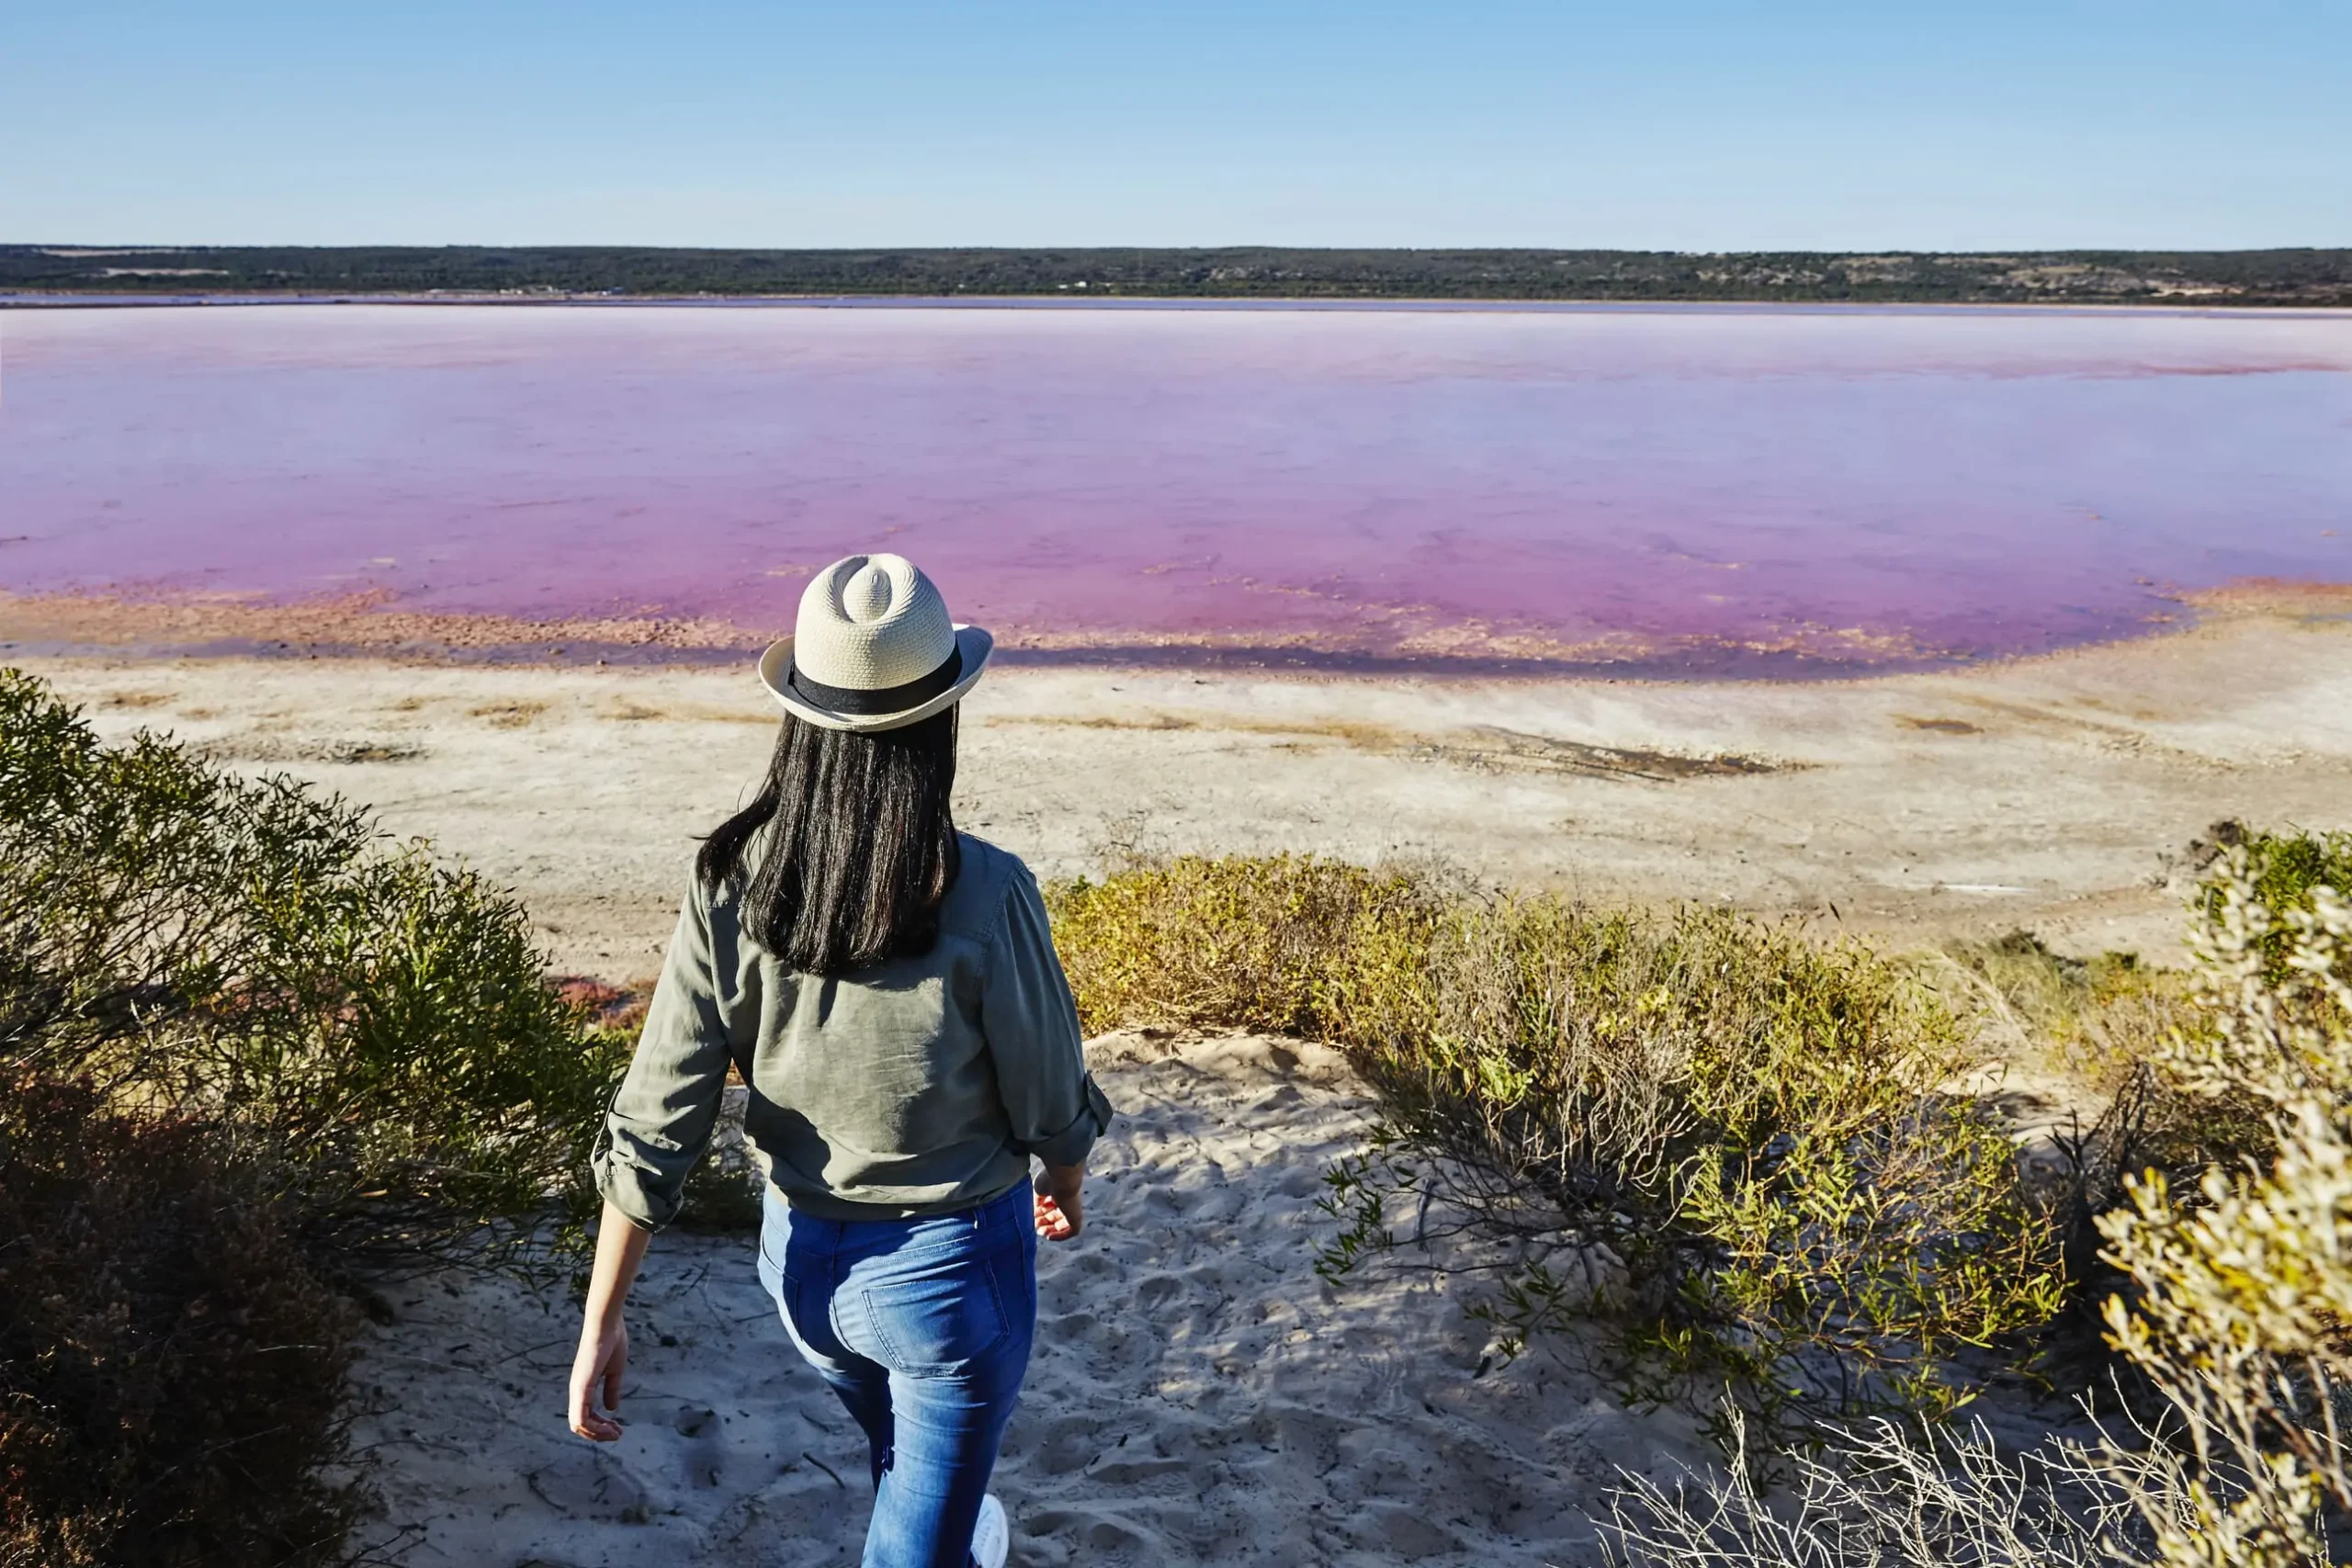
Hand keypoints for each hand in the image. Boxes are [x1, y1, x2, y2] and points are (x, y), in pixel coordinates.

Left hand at [569, 1314, 628, 1441]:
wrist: (607, 1324)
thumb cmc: (612, 1341)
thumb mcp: (615, 1371)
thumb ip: (612, 1390)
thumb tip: (611, 1409)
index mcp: (584, 1387)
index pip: (586, 1416)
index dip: (601, 1426)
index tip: (619, 1428)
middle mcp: (577, 1391)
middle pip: (580, 1425)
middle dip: (599, 1434)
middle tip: (618, 1434)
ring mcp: (577, 1389)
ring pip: (578, 1424)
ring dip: (597, 1433)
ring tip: (616, 1433)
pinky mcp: (581, 1386)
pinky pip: (579, 1417)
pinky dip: (593, 1427)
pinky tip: (608, 1427)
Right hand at [1034, 1163, 1084, 1241]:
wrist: (1062, 1178)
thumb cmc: (1050, 1180)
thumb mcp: (1039, 1190)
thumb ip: (1038, 1201)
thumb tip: (1036, 1213)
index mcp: (1059, 1193)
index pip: (1050, 1207)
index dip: (1040, 1213)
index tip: (1033, 1215)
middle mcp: (1067, 1201)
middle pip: (1055, 1217)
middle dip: (1044, 1223)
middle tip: (1036, 1226)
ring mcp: (1073, 1210)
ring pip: (1062, 1225)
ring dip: (1050, 1230)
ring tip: (1041, 1232)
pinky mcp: (1077, 1217)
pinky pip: (1071, 1232)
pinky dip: (1060, 1236)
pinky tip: (1049, 1236)